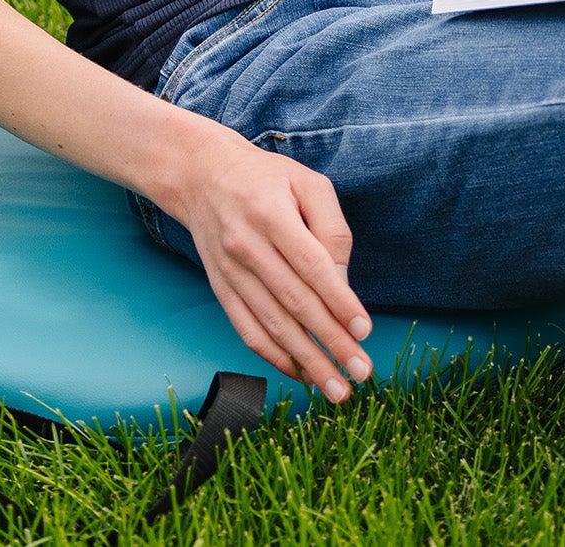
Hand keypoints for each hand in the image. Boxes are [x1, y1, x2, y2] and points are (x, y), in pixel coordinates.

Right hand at [170, 130, 372, 400]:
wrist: (201, 175)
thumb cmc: (264, 178)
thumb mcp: (307, 183)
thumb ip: (331, 228)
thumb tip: (343, 283)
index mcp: (270, 213)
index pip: (310, 265)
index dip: (338, 301)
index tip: (363, 330)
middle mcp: (246, 245)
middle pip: (294, 302)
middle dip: (331, 342)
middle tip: (361, 372)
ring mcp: (229, 271)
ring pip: (272, 325)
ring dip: (307, 361)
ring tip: (337, 388)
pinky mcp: (220, 288)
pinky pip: (247, 330)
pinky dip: (274, 357)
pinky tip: (300, 373)